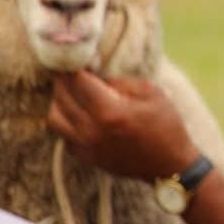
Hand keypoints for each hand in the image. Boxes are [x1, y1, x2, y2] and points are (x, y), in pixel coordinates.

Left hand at [48, 69, 198, 181]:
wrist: (170, 165)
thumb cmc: (166, 125)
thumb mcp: (151, 93)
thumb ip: (120, 81)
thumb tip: (95, 75)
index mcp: (110, 111)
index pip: (77, 80)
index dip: (75, 66)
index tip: (79, 58)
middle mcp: (91, 130)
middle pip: (61, 97)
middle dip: (66, 80)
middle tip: (74, 72)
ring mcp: (86, 146)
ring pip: (54, 117)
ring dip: (61, 102)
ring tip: (75, 94)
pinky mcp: (85, 157)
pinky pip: (63, 134)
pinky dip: (68, 121)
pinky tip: (84, 115)